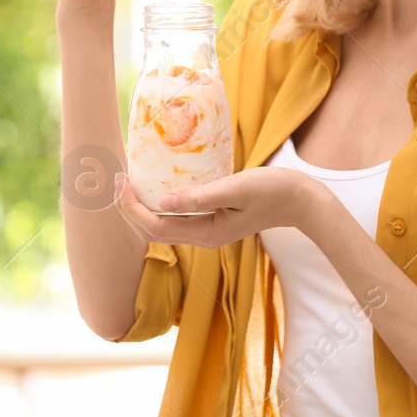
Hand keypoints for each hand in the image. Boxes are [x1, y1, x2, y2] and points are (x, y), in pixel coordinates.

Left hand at [112, 166, 327, 248]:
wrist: (300, 200)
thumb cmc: (271, 190)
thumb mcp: (235, 189)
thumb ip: (200, 196)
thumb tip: (163, 201)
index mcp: (206, 233)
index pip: (155, 227)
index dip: (132, 208)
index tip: (120, 183)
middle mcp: (202, 237)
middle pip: (153, 230)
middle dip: (129, 209)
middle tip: (116, 180)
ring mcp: (207, 230)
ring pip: (162, 224)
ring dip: (141, 206)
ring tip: (129, 181)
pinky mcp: (212, 219)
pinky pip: (176, 215)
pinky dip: (159, 202)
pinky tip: (156, 184)